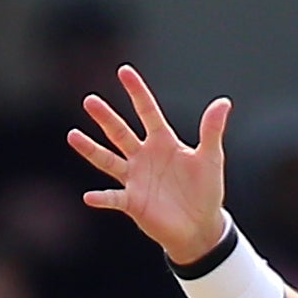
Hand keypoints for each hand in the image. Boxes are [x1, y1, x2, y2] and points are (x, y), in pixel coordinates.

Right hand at [67, 65, 231, 267]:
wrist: (201, 226)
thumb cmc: (206, 190)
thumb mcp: (211, 158)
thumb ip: (211, 130)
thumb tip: (224, 102)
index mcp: (163, 142)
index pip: (148, 112)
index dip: (137, 92)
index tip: (124, 71)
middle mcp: (144, 156)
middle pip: (120, 132)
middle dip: (106, 118)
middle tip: (90, 101)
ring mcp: (135, 178)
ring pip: (108, 160)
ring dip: (91, 149)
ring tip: (73, 136)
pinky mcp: (132, 202)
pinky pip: (114, 198)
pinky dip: (102, 198)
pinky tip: (89, 197)